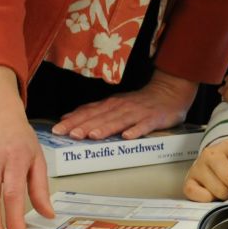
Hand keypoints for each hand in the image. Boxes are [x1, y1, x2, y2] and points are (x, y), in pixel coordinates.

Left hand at [51, 67, 196, 140]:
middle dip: (85, 125)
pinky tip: (127, 137)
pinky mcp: (154, 118)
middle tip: (70, 134)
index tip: (57, 129)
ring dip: (105, 127)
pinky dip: (136, 130)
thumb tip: (67, 117)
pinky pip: (144, 125)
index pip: (88, 112)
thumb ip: (93, 111)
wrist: (170, 91)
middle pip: (100, 117)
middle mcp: (122, 107)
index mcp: (110, 104)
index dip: (73, 120)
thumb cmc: (140, 102)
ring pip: (119, 120)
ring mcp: (138, 113)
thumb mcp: (114, 104)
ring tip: (92, 135)